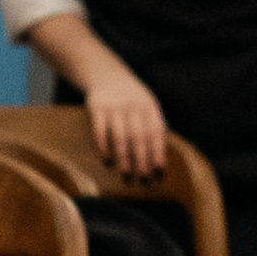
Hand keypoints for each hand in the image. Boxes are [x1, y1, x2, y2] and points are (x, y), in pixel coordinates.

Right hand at [83, 63, 168, 182]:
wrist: (107, 75)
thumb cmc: (132, 100)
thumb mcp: (147, 107)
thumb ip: (153, 128)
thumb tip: (159, 163)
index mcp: (149, 106)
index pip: (156, 133)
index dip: (158, 153)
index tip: (159, 173)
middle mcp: (133, 105)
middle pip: (138, 138)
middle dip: (141, 161)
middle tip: (142, 180)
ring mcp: (114, 106)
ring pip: (120, 137)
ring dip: (123, 159)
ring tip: (126, 175)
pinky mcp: (96, 107)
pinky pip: (100, 132)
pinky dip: (104, 148)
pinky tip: (107, 162)